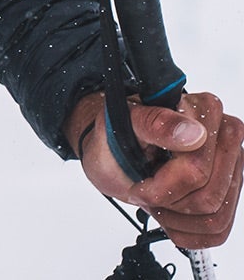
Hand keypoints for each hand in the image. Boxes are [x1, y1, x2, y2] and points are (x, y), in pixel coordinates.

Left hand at [68, 89, 241, 249]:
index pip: (197, 170)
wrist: (111, 149)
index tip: (139, 184)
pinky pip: (218, 231)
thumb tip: (193, 134)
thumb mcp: (121, 124)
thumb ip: (155, 123)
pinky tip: (169, 213)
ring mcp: (232, 166)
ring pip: (216, 217)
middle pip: (209, 197)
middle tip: (144, 190)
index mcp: (205, 111)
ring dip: (176, 218)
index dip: (162, 186)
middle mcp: (226, 137)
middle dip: (168, 201)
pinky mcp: (229, 192)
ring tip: (155, 199)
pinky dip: (187, 231)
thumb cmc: (115, 134)